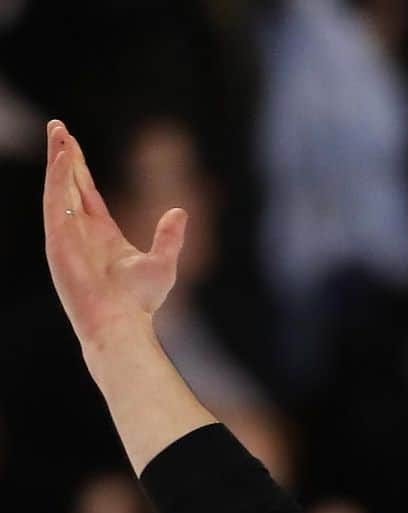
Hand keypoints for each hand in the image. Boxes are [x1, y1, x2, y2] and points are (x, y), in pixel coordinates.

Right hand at [42, 119, 187, 349]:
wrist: (121, 320)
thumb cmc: (140, 301)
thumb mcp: (163, 262)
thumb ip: (169, 236)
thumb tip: (180, 210)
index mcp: (103, 235)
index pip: (87, 194)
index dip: (80, 169)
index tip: (73, 144)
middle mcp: (81, 231)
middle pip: (69, 184)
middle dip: (64, 156)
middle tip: (58, 128)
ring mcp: (67, 234)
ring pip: (59, 187)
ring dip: (58, 159)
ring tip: (58, 132)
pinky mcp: (58, 239)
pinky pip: (57, 200)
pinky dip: (59, 176)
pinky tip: (64, 155)